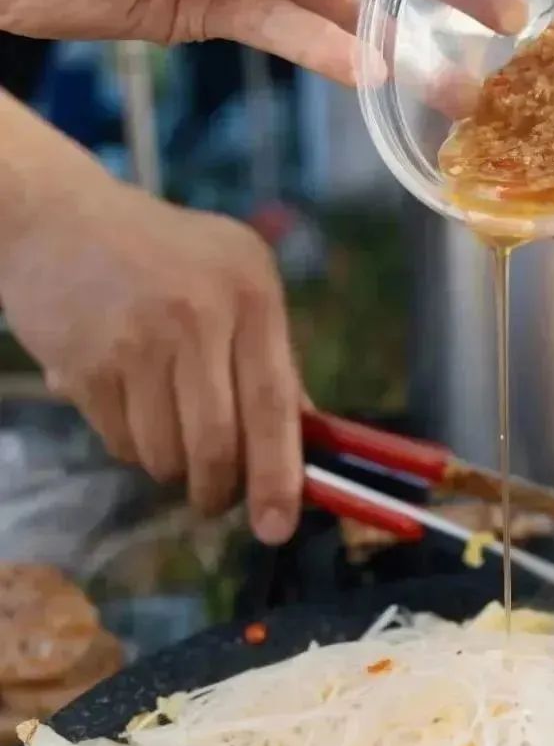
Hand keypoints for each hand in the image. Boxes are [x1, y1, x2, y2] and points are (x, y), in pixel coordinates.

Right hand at [0, 94, 303, 542]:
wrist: (58, 219)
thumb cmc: (160, 259)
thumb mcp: (232, 281)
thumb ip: (269, 358)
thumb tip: (304, 444)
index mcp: (249, 291)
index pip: (274, 403)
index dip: (279, 475)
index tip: (278, 527)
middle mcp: (197, 313)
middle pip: (217, 445)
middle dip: (217, 490)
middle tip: (213, 500)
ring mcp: (136, 339)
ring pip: (166, 455)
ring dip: (169, 466)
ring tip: (162, 426)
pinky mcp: (84, 364)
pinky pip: (119, 443)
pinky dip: (129, 445)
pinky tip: (124, 403)